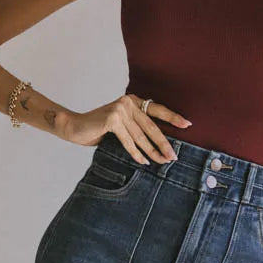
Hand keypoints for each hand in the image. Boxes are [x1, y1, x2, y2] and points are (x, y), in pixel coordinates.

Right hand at [65, 94, 191, 162]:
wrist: (75, 126)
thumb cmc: (99, 128)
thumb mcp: (121, 125)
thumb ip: (136, 126)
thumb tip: (159, 142)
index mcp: (132, 101)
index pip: (156, 110)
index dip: (173, 118)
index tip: (187, 124)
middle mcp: (127, 102)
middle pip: (151, 126)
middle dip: (164, 143)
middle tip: (174, 156)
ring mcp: (120, 109)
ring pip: (141, 136)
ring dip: (153, 151)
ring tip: (162, 162)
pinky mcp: (112, 119)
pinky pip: (129, 141)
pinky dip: (136, 153)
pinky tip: (144, 162)